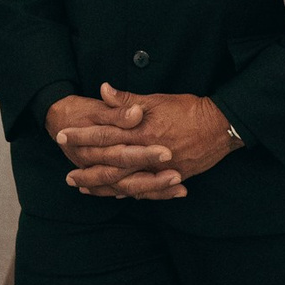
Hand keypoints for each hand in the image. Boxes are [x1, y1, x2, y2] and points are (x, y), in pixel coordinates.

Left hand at [54, 84, 234, 198]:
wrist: (221, 126)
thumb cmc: (189, 109)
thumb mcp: (157, 99)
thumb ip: (128, 99)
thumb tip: (103, 90)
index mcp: (141, 130)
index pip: (104, 134)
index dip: (82, 135)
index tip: (62, 135)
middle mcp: (147, 152)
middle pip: (110, 164)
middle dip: (86, 169)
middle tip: (67, 176)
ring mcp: (160, 168)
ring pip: (125, 181)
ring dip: (102, 186)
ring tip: (83, 188)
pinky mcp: (172, 177)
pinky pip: (147, 190)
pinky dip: (130, 193)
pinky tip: (116, 195)